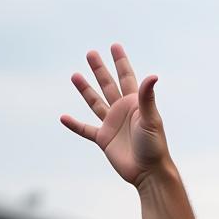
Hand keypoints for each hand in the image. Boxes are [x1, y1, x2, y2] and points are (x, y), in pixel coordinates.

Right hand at [61, 44, 170, 187]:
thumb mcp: (151, 119)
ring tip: (75, 75)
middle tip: (91, 53)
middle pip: (108, 85)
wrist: (149, 172)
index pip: (127, 78)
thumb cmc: (155, 146)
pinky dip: (75, 124)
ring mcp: (112, 125)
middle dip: (100, 69)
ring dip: (85, 90)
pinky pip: (86, 130)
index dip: (121, 62)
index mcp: (135, 104)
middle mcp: (122, 111)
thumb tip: (152, 76)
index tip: (115, 46)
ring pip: (95, 103)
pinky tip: (63, 117)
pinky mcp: (104, 140)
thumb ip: (147, 97)